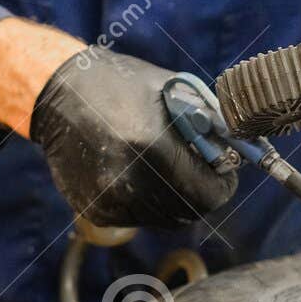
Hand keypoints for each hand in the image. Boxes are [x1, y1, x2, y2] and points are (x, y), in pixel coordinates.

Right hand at [29, 48, 237, 228]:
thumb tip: (243, 147)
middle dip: (202, 192)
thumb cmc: (118, 83)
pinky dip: (147, 201)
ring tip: (164, 166)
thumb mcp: (171, 92)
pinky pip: (138, 217)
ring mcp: (109, 199)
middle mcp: (128, 180)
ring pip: (165, 218)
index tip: (224, 173)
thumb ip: (208, 123)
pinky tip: (136, 171)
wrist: (57, 94)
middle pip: (189, 212)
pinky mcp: (96, 209)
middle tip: (201, 171)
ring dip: (175, 198)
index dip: (223, 186)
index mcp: (152, 146)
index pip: (208, 194)